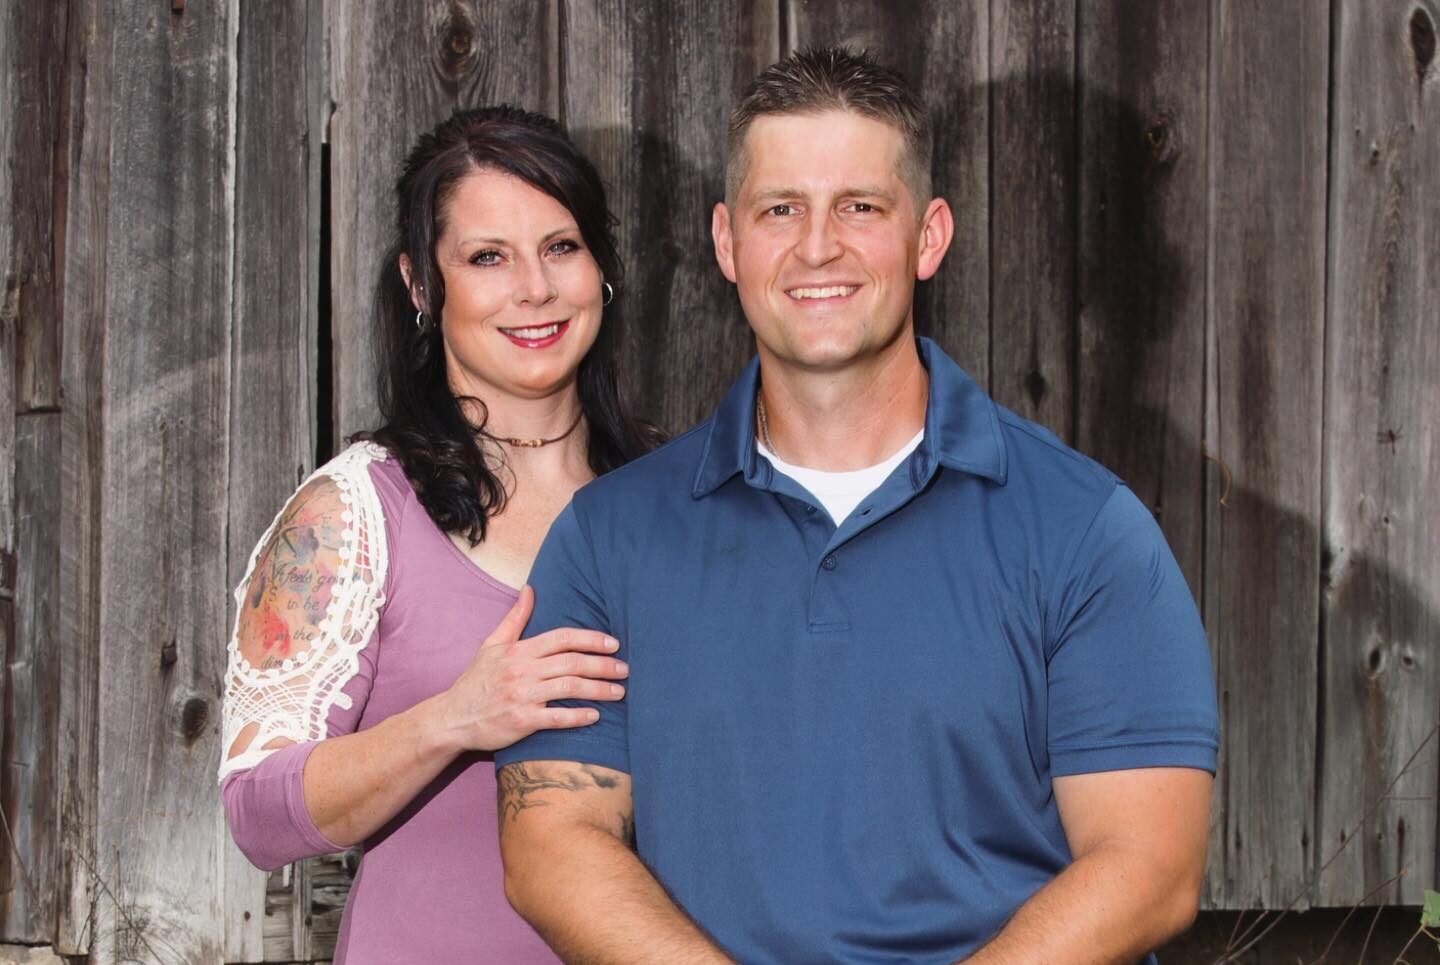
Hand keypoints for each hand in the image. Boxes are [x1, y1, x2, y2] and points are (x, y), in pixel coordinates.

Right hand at [430, 586, 626, 751]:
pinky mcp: (521, 722)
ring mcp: (522, 696)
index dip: (591, 639)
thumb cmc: (476, 680)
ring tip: (619, 692)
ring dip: (599, 689)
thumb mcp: (492, 644)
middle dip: (604, 665)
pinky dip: (578, 716)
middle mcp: (522, 671)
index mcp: (519, 650)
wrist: (452, 718)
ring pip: (569, 688)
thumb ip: (515, 618)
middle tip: (626, 669)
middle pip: (572, 662)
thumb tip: (530, 588)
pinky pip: (556, 717)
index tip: (613, 643)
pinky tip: (595, 716)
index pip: (563, 638)